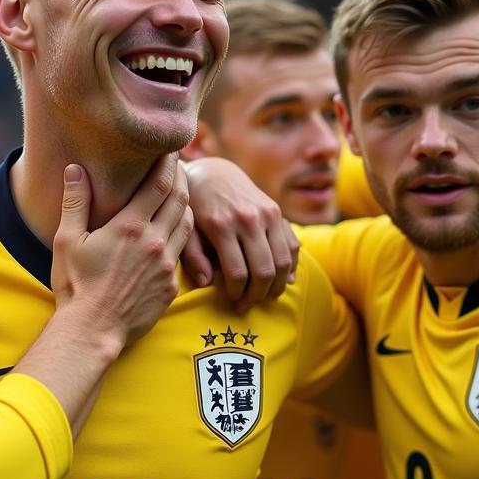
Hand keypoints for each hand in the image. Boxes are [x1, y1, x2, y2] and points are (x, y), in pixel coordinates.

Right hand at [51, 155, 192, 347]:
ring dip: (186, 205)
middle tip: (179, 165)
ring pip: (187, 224)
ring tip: (180, 194)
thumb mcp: (67, 240)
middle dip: (182, 178)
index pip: (160, 184)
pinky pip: (184, 252)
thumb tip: (75, 169)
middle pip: (181, 199)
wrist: (92, 331)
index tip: (170, 149)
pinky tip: (174, 231)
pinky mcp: (171, 285)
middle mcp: (155, 242)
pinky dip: (183, 235)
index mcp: (130, 226)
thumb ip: (75, 202)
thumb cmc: (75, 286)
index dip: (168, 163)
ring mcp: (166, 265)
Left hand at [181, 157, 297, 313]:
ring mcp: (266, 214)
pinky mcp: (277, 212)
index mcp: (222, 226)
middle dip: (257, 295)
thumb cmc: (193, 207)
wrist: (213, 172)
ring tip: (265, 297)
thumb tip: (207, 283)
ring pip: (282, 261)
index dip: (237, 293)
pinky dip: (291, 266)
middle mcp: (248, 219)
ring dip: (277, 286)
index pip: (237, 272)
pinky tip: (282, 280)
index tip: (232, 302)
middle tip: (248, 306)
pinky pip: (292, 245)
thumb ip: (193, 257)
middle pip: (263, 270)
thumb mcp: (186, 229)